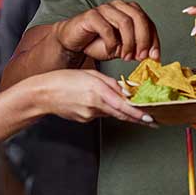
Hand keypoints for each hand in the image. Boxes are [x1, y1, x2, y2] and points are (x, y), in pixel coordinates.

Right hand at [34, 70, 154, 126]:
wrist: (42, 94)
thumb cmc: (64, 80)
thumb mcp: (90, 74)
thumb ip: (110, 83)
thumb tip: (127, 90)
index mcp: (97, 92)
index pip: (123, 106)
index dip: (138, 113)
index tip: (151, 118)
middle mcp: (94, 106)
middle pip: (121, 114)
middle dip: (138, 118)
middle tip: (153, 121)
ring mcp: (89, 115)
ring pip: (111, 113)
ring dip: (121, 111)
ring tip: (132, 110)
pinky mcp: (84, 119)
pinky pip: (100, 114)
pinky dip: (104, 109)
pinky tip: (98, 102)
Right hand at [52, 0, 159, 61]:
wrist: (75, 42)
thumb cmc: (98, 43)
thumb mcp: (122, 49)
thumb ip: (136, 50)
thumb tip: (153, 57)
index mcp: (130, 11)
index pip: (148, 22)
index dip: (154, 40)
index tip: (155, 57)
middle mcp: (119, 6)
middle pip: (139, 18)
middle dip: (143, 40)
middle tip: (141, 57)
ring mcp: (105, 8)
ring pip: (125, 22)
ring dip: (129, 43)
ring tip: (126, 57)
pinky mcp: (91, 15)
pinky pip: (106, 28)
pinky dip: (111, 43)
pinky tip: (110, 52)